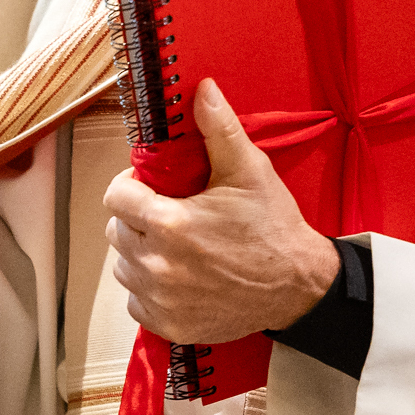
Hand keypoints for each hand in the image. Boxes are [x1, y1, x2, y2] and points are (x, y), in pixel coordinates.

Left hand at [103, 79, 338, 342]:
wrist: (299, 286)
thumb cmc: (273, 227)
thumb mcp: (248, 170)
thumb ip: (218, 128)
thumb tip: (201, 89)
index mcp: (170, 223)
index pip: (115, 197)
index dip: (131, 186)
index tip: (152, 186)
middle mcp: (158, 265)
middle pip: (116, 231)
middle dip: (136, 218)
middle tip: (170, 212)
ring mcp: (162, 300)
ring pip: (125, 267)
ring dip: (141, 253)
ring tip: (176, 244)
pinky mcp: (170, 325)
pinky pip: (138, 302)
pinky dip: (151, 289)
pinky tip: (179, 275)